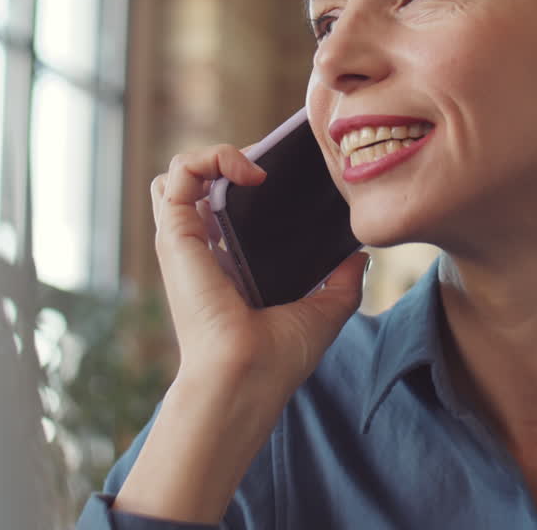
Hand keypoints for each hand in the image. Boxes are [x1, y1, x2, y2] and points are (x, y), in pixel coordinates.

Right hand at [116, 144, 366, 521]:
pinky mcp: (176, 236)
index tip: (286, 180)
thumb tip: (360, 255)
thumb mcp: (324, 312)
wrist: (246, 381)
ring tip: (255, 168)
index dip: (249, 181)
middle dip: (230, 161)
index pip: (224, 205)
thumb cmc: (277, 361)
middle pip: (197, 182)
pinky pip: (178, 174)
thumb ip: (342, 282)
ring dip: (215, 155)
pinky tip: (249, 171)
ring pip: (179, 173)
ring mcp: (185, 241)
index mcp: (228, 264)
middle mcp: (202, 249)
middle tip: (270, 170)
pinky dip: (210, 157)